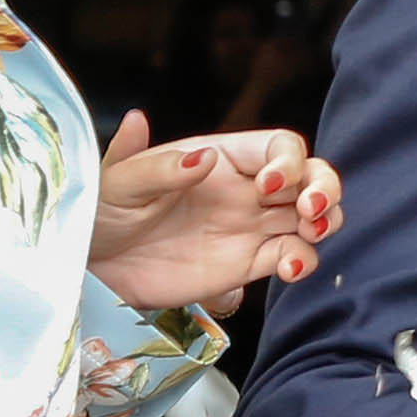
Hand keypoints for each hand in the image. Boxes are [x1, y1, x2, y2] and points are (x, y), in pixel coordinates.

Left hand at [87, 111, 337, 314]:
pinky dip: (303, 261)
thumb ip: (161, 168)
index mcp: (221, 158)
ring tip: (312, 234)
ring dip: (326, 222)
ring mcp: (251, 226)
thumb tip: (202, 158)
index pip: (279, 147)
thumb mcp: (119, 183)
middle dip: (324, 188)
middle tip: (312, 210)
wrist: (91, 266)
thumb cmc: (99, 213)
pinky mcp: (248, 264)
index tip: (269, 185)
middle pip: (310, 177)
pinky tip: (289, 269)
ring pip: (312, 216)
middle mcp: (246, 189)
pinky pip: (292, 256)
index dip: (288, 162)